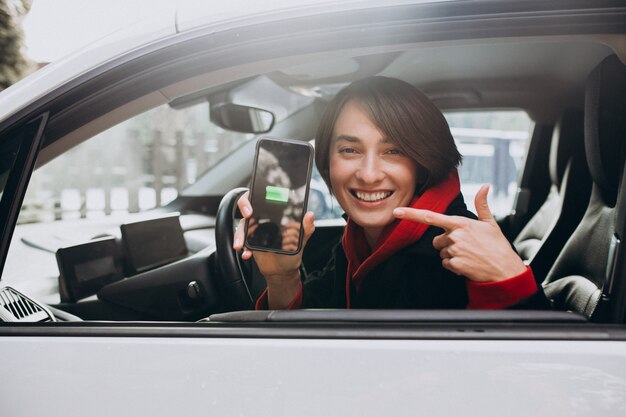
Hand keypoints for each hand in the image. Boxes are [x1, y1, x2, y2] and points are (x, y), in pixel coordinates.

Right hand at [233, 191, 314, 307]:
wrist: (282, 271)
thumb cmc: (291, 253)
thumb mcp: (301, 241)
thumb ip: (306, 228)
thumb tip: (310, 214)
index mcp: (274, 215)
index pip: (261, 199)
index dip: (254, 199)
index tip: (253, 207)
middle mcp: (263, 220)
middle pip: (247, 208)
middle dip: (243, 208)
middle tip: (247, 216)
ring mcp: (254, 231)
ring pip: (242, 226)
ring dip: (239, 234)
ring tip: (241, 244)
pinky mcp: (250, 242)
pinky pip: (242, 241)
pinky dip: (243, 248)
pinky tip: (247, 254)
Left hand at [393, 185, 525, 282]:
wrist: (505, 270)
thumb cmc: (497, 245)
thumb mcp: (490, 223)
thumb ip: (482, 204)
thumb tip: (486, 186)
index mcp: (460, 223)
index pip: (430, 217)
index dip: (411, 214)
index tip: (397, 212)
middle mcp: (455, 236)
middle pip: (437, 240)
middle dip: (447, 243)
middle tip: (466, 246)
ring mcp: (454, 250)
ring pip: (442, 252)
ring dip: (452, 255)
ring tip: (469, 255)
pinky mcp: (454, 264)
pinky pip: (445, 264)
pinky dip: (454, 266)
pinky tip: (468, 264)